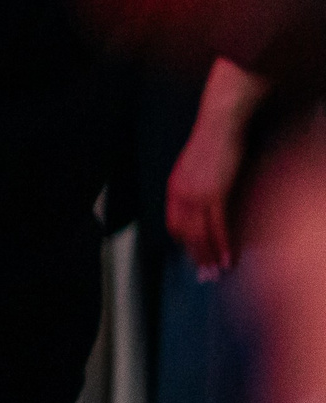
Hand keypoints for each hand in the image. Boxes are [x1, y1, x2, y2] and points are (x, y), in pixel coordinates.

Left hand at [171, 114, 249, 278]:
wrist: (218, 127)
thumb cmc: (209, 145)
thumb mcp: (192, 170)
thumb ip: (192, 189)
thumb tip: (199, 207)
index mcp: (173, 189)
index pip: (174, 224)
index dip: (183, 242)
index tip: (192, 255)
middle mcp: (181, 195)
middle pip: (186, 234)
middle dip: (195, 256)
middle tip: (204, 274)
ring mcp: (197, 196)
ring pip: (201, 234)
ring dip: (209, 255)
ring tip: (216, 272)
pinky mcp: (216, 194)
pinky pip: (218, 226)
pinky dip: (223, 244)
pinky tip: (228, 256)